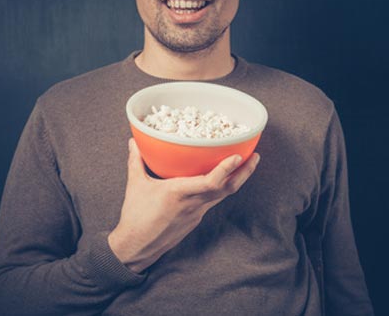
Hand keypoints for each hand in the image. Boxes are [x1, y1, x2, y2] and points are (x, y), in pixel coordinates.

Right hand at [108, 138, 259, 272]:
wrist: (137, 247)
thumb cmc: (136, 217)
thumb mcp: (135, 185)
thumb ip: (136, 161)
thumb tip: (133, 142)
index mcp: (179, 193)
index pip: (211, 182)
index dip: (227, 169)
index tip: (238, 155)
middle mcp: (193, 204)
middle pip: (227, 189)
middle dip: (244, 173)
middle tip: (255, 156)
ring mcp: (197, 214)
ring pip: (223, 195)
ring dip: (237, 180)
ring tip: (245, 165)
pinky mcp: (195, 219)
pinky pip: (213, 201)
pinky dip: (222, 189)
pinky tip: (222, 180)